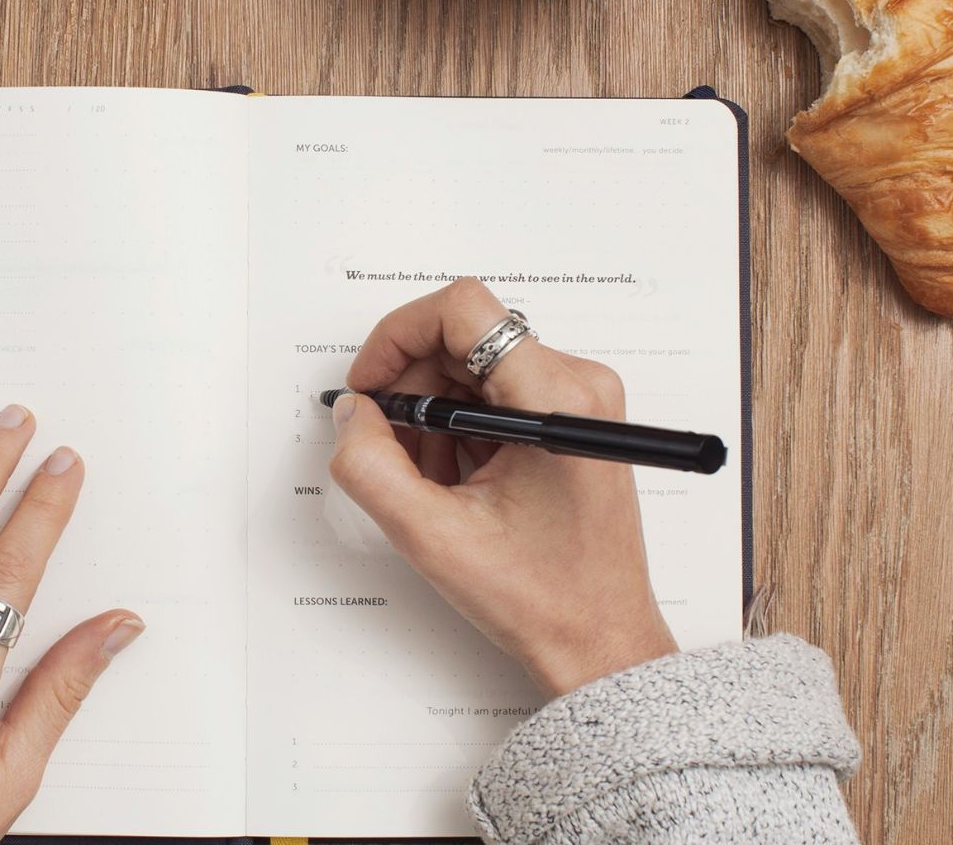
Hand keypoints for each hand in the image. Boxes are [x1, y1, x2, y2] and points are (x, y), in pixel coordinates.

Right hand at [328, 279, 676, 698]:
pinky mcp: (572, 419)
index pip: (463, 310)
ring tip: (430, 480)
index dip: (398, 336)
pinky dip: (459, 429)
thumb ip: (372, 466)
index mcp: (556, 399)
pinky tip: (456, 482)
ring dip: (434, 414)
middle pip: (463, 338)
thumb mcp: (432, 536)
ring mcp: (578, 400)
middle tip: (390, 448)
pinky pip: (495, 393)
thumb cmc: (544, 598)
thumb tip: (352, 414)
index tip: (370, 385)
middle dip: (412, 388)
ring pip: (474, 367)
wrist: (600, 642)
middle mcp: (578, 384)